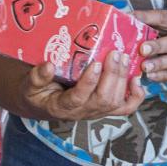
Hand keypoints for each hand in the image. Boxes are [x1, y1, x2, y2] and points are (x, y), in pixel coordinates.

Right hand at [21, 53, 144, 121]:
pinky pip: (125, 108)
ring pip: (116, 102)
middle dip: (112, 76)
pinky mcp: (106, 109)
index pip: (78, 98)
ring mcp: (96, 112)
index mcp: (61, 106)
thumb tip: (48, 65)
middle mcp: (82, 112)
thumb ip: (36, 77)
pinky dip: (135, 96)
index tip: (96, 63)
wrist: (44, 103)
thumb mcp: (30, 85)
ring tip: (124, 57)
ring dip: (123, 79)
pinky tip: (137, 79)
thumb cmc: (37, 91)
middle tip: (115, 53)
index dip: (89, 82)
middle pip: (103, 99)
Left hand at [129, 9, 166, 84]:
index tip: (132, 20)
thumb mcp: (160, 22)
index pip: (163, 18)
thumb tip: (124, 18)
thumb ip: (144, 21)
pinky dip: (162, 75)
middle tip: (143, 50)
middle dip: (158, 46)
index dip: (148, 18)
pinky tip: (150, 75)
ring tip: (145, 67)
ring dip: (160, 63)